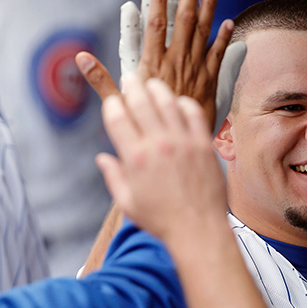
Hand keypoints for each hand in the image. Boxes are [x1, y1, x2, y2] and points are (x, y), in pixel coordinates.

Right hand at [76, 0, 245, 133]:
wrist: (178, 149)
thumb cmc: (147, 129)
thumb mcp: (119, 106)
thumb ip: (101, 80)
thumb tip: (80, 59)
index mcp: (152, 66)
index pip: (154, 26)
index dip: (157, 2)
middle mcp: (175, 64)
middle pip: (182, 22)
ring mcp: (196, 72)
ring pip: (203, 33)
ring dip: (208, 7)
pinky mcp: (211, 83)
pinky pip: (219, 56)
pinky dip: (224, 39)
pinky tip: (228, 22)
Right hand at [96, 75, 225, 242]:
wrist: (198, 229)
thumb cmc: (162, 220)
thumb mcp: (128, 203)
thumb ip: (113, 177)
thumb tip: (103, 159)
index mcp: (135, 158)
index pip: (117, 116)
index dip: (113, 103)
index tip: (113, 100)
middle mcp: (158, 145)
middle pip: (141, 102)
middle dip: (132, 86)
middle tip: (130, 78)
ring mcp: (183, 142)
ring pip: (167, 102)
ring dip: (157, 88)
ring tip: (152, 83)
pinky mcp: (204, 145)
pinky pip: (194, 113)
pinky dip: (184, 103)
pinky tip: (179, 102)